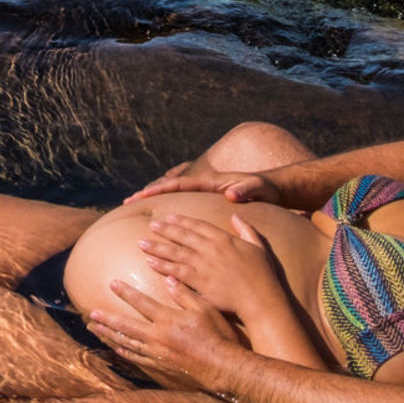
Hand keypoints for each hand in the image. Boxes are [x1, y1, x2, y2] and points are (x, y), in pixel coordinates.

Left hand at [85, 274, 239, 386]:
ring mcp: (157, 354)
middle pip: (126, 326)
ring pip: (127, 343)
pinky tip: (116, 349)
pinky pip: (137, 358)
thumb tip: (168, 278)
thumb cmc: (218, 336)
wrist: (224, 368)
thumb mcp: (205, 309)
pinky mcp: (161, 367)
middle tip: (91, 313)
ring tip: (95, 329)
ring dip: (109, 335)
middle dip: (107, 318)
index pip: (141, 303)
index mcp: (168, 320)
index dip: (125, 292)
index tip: (111, 283)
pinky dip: (124, 352)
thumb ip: (185, 294)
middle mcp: (158, 337)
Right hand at [126, 161, 280, 205]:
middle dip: (149, 193)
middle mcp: (204, 185)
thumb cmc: (267, 189)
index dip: (159, 189)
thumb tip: (231, 193)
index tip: (141, 194)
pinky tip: (164, 220)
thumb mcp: (259, 189)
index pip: (179, 184)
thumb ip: (246, 190)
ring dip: (157, 200)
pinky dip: (171, 208)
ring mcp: (205, 192)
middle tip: (127, 202)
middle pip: (170, 186)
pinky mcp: (209, 201)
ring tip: (137, 210)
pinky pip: (184, 203)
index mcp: (211, 181)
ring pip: (175, 195)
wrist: (276, 188)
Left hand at [138, 214, 281, 321]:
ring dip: (157, 247)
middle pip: (182, 236)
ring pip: (175, 252)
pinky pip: (176, 271)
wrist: (260, 299)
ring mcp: (203, 265)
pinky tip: (150, 262)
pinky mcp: (199, 281)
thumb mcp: (258, 246)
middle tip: (151, 226)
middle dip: (165, 230)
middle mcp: (211, 249)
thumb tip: (237, 216)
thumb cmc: (263, 275)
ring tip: (142, 243)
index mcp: (224, 238)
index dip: (182, 220)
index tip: (169, 217)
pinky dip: (162, 265)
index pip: (198, 225)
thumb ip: (246, 230)